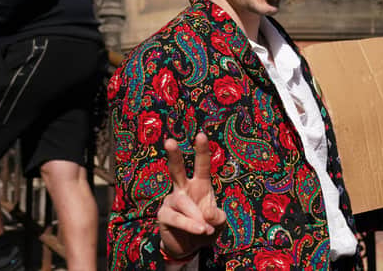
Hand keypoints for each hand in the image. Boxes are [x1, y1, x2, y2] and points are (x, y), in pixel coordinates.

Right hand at [157, 133, 226, 259]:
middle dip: (173, 155)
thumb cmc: (205, 228)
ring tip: (206, 229)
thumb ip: (218, 217)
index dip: (201, 150)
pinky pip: (176, 218)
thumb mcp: (219, 223)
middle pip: (176, 169)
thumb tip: (207, 214)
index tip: (201, 135)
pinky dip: (189, 225)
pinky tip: (199, 230)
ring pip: (182, 202)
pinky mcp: (163, 215)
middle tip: (170, 141)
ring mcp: (172, 201)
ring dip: (195, 217)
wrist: (190, 248)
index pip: (201, 165)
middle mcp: (183, 188)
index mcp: (200, 184)